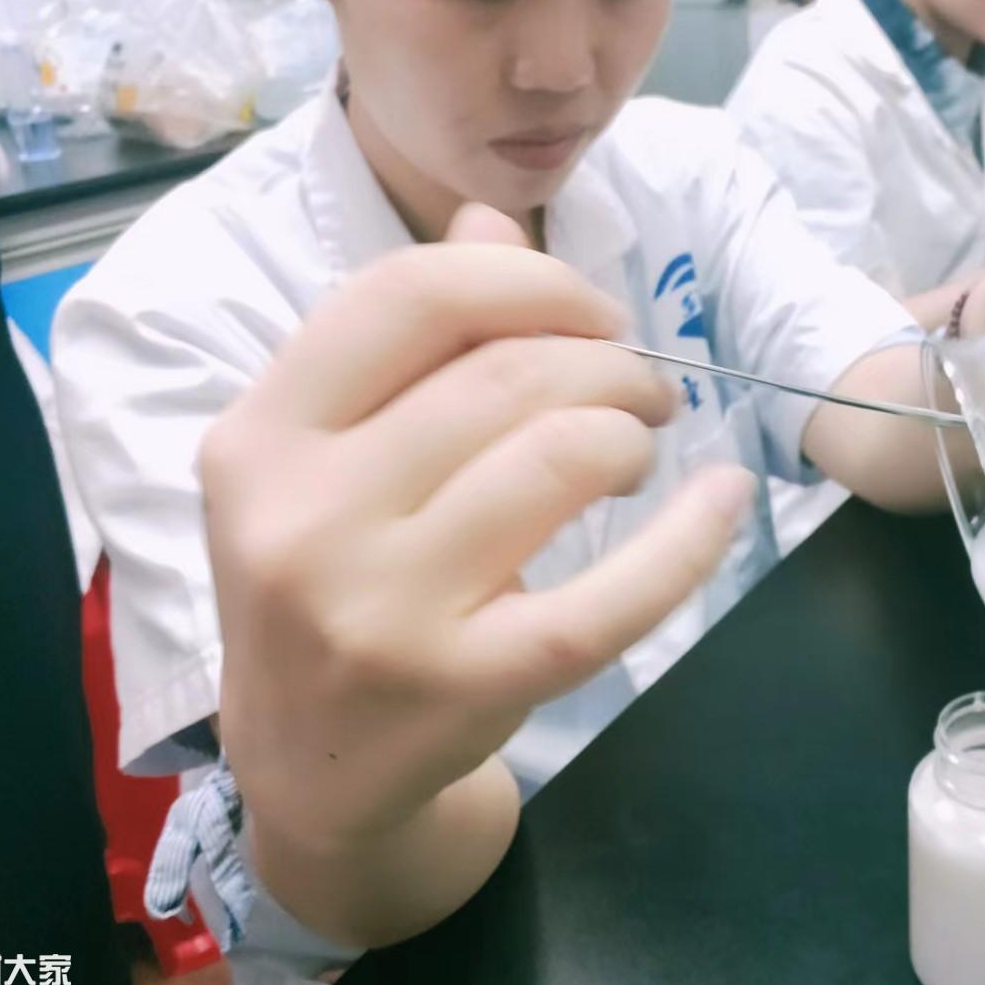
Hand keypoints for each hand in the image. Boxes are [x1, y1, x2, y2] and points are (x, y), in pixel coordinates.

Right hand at [204, 205, 756, 854]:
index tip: (592, 315)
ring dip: (634, 434)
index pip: (411, 295)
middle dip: (610, 362)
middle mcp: (305, 516)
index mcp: (262, 435)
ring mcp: (381, 609)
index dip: (531, 280)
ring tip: (639, 449)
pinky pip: (615, 594)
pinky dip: (692, 535)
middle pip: (509, 374)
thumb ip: (411, 336)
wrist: (308, 766)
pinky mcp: (463, 685)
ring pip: (563, 457)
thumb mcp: (331, 453)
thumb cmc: (329, 580)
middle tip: (643, 390)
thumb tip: (497, 218)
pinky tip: (722, 501)